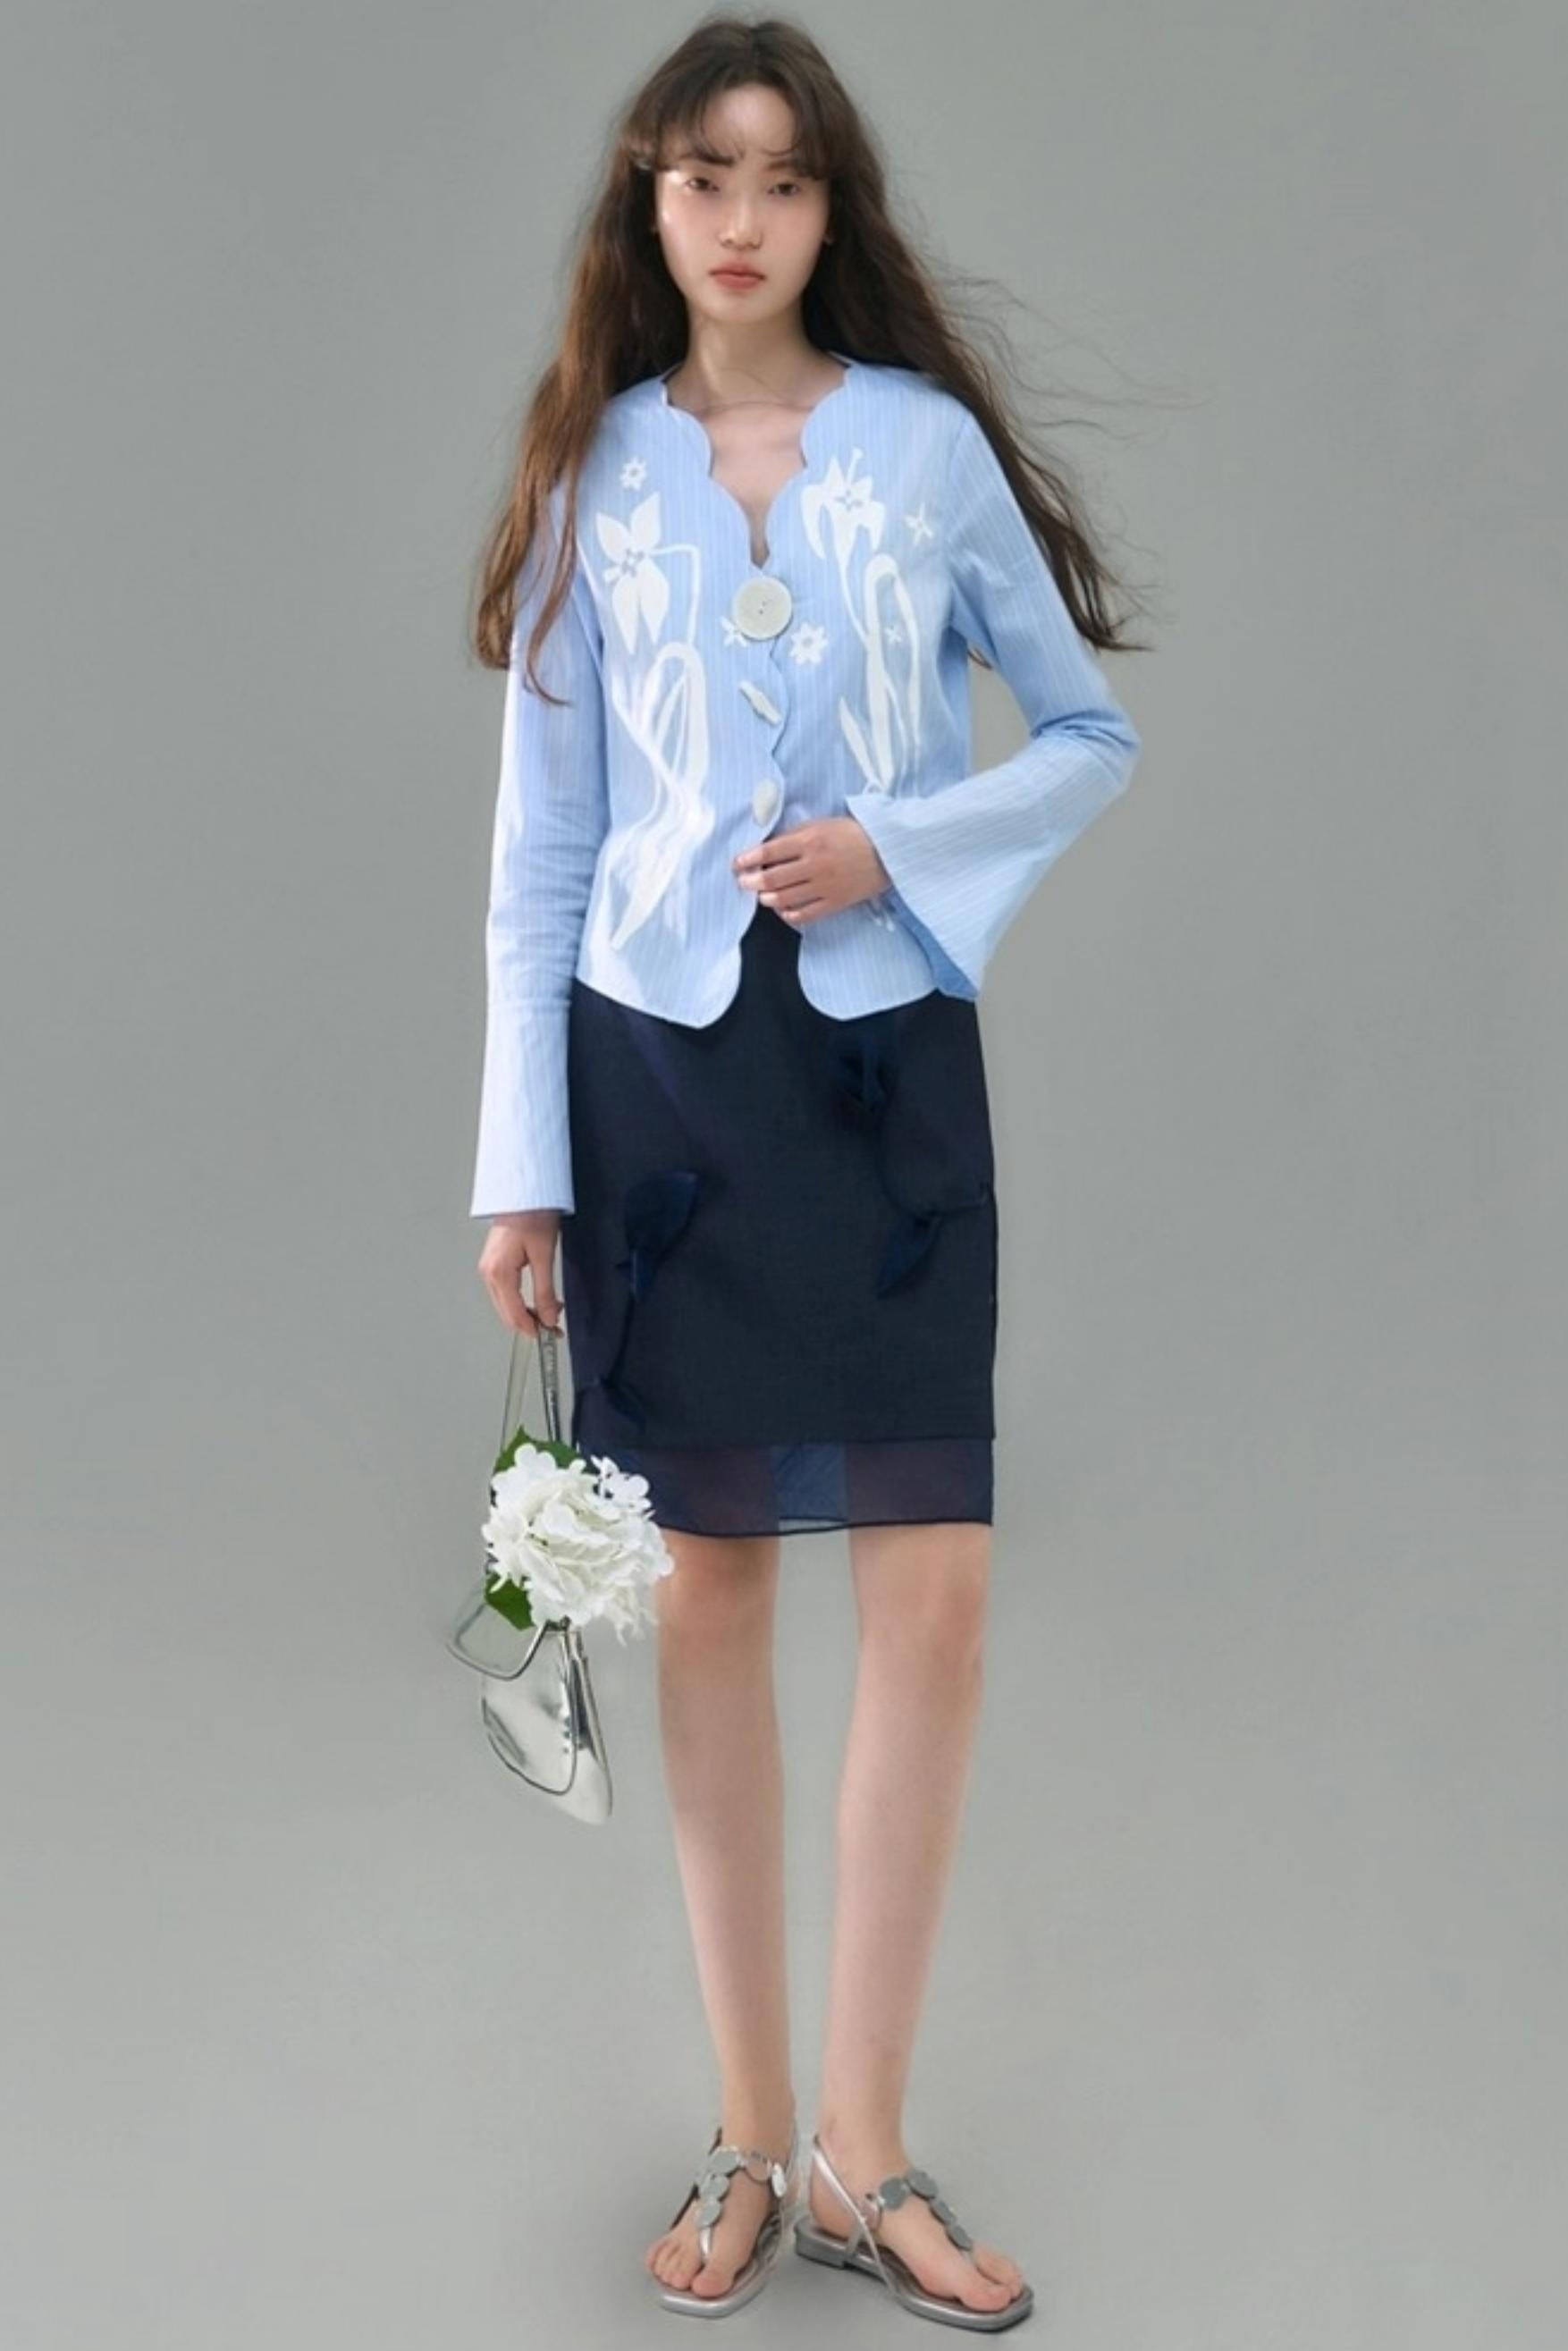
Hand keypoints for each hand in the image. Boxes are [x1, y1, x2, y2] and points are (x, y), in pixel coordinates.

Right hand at [478, 1211, 564, 1335]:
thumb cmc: (533, 1216)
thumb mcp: (544, 1256)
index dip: (533, 1328)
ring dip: (526, 1312)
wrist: (524, 1192)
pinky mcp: (494, 1264)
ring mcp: (488, 1268)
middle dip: (530, 1323)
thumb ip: (545, 1291)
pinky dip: (520, 1300)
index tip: (551, 1334)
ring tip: (550, 1311)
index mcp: (498, 1273)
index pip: (514, 1314)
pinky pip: (504, 1292)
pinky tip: (537, 1299)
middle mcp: (488, 1273)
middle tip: (554, 1326)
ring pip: (505, 1304)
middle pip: (507, 1313)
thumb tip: (548, 1317)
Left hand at [733, 816, 891, 925]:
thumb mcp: (822, 823)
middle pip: (773, 878)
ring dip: (767, 899)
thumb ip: (795, 834)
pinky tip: (783, 910)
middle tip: (742, 883)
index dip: (749, 859)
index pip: (770, 852)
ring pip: (785, 898)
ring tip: (761, 896)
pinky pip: (805, 914)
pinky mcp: (835, 902)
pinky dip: (789, 914)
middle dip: (752, 882)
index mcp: (810, 840)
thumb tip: (768, 846)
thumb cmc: (853, 833)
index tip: (737, 864)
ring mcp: (825, 886)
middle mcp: (814, 864)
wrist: (888, 851)